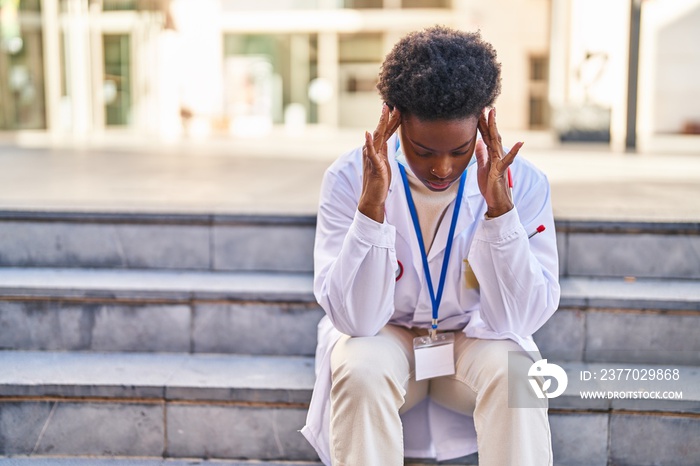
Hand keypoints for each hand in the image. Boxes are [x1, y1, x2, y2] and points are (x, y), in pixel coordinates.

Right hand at [358, 103, 400, 222]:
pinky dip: (369, 142)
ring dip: (381, 123)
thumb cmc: (379, 181)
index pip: (385, 131)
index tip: (398, 107)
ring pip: (377, 136)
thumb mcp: (384, 162)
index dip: (392, 120)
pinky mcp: (373, 165)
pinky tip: (368, 133)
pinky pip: (371, 152)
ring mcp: (372, 157)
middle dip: (387, 116)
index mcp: (377, 149)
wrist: (372, 197)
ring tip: (385, 111)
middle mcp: (372, 150)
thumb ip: (384, 150)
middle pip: (381, 130)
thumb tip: (389, 139)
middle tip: (392, 102)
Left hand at [476, 107, 522, 217]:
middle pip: (491, 134)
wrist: (496, 201)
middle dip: (488, 120)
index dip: (481, 124)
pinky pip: (508, 160)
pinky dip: (514, 151)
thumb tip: (479, 142)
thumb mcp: (482, 167)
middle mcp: (497, 155)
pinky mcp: (501, 170)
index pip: (485, 136)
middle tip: (485, 106)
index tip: (478, 111)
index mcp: (491, 154)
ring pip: (497, 142)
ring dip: (495, 128)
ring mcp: (500, 161)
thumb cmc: (490, 185)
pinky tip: (520, 143)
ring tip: (494, 115)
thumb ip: (481, 154)